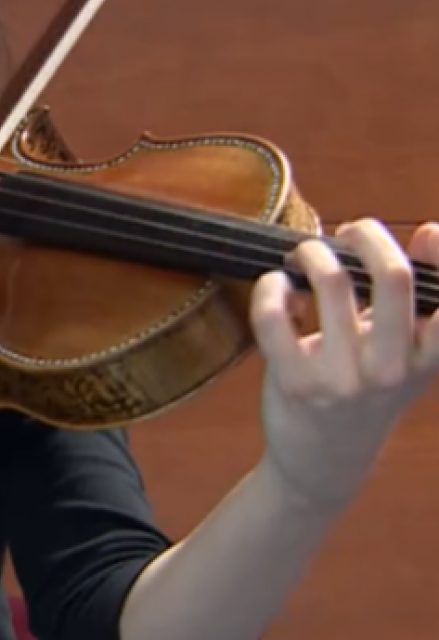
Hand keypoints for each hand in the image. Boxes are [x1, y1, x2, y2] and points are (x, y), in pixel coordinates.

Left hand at [251, 219, 438, 510]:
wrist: (324, 461)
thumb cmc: (366, 393)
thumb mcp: (405, 353)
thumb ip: (417, 299)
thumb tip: (429, 231)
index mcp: (427, 357)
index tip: (426, 233)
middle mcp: (392, 368)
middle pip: (393, 277)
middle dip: (369, 235)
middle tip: (351, 231)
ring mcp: (343, 377)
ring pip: (331, 284)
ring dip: (312, 253)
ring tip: (306, 254)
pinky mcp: (295, 381)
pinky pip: (274, 315)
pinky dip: (271, 286)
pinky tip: (277, 285)